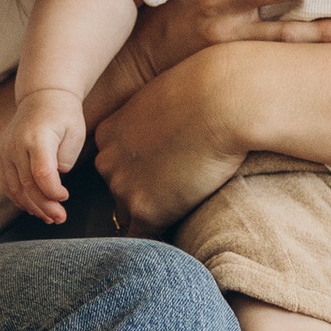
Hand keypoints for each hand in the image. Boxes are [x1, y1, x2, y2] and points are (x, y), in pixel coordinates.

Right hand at [1, 93, 84, 226]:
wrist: (42, 96)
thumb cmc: (63, 115)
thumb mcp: (75, 132)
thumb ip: (66, 157)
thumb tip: (55, 179)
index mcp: (36, 137)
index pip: (41, 173)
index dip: (53, 191)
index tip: (65, 196)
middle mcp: (16, 145)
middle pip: (27, 185)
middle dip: (44, 206)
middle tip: (60, 218)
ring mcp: (6, 151)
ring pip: (14, 188)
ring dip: (31, 206)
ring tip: (49, 217)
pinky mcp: (2, 155)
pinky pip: (7, 183)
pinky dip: (18, 199)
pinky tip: (32, 208)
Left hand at [87, 48, 260, 235]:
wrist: (223, 101)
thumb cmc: (205, 92)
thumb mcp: (162, 101)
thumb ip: (153, 126)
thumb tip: (165, 142)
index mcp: (108, 134)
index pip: (116, 166)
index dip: (142, 172)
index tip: (167, 170)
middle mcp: (107, 162)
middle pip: (119, 192)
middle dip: (145, 194)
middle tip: (180, 187)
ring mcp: (123, 188)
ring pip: (132, 216)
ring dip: (155, 214)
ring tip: (188, 201)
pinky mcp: (146, 210)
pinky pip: (144, 238)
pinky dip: (160, 239)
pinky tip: (181, 227)